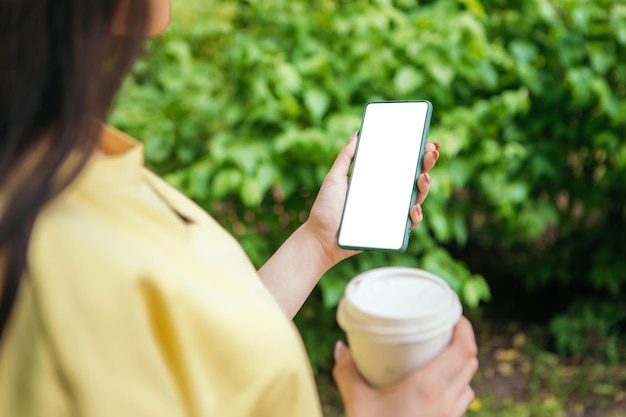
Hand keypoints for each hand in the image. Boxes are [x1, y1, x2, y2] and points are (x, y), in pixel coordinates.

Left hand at [303, 131, 440, 267]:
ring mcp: (390, 212)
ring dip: (425, 186)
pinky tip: (413, 207)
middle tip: (431, 152)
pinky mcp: (390, 230)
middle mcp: (388, 195)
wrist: (320, 237)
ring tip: (423, 176)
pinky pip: (409, 223)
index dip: (417, 153)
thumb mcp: (335, 177)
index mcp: (378, 181)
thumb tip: (358, 134)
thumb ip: (346, 157)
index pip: (402, 164)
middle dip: (427, 163)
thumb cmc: (326, 208)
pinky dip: (415, 215)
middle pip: (414, 178)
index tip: (427, 141)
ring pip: (416, 198)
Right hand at [333, 317, 477, 416]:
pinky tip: (436, 387)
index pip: (463, 350)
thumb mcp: (356, 401)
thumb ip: (347, 370)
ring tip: (442, 356)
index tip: (456, 315)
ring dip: (461, 366)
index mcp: (429, 388)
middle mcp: (446, 402)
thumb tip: (342, 347)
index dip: (466, 329)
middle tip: (444, 330)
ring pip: (468, 384)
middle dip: (461, 343)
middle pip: (469, 363)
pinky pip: (461, 402)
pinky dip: (456, 388)